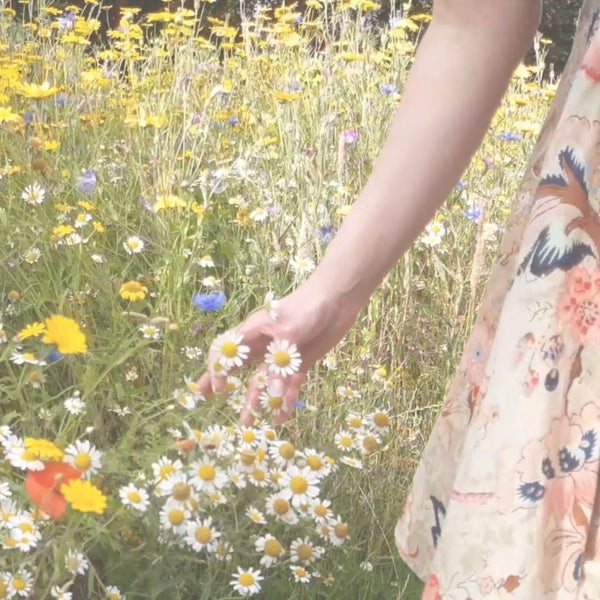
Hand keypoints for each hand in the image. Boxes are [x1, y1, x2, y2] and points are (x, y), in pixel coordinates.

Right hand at [197, 285, 359, 425]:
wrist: (337, 301)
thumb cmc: (307, 307)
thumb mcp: (289, 332)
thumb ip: (279, 364)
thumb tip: (273, 395)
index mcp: (252, 332)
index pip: (226, 350)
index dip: (217, 368)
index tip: (218, 388)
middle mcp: (262, 346)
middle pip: (237, 366)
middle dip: (222, 382)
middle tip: (207, 399)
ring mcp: (280, 357)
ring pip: (262, 382)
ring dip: (255, 401)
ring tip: (248, 424)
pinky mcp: (298, 364)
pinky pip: (288, 386)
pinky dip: (285, 400)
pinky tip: (282, 416)